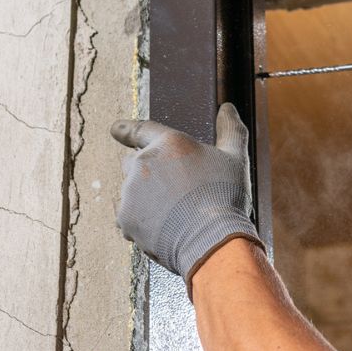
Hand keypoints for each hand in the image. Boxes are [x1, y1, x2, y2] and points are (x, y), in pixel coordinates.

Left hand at [111, 103, 262, 296]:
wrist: (213, 242)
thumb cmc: (226, 198)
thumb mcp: (236, 159)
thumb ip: (231, 130)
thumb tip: (228, 108)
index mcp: (170, 143)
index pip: (141, 129)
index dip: (126, 129)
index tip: (115, 129)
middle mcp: (144, 162)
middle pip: (134, 163)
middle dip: (149, 175)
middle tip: (175, 193)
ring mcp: (131, 191)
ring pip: (132, 193)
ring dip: (147, 200)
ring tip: (177, 215)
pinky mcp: (125, 218)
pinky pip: (130, 218)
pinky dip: (143, 223)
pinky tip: (166, 229)